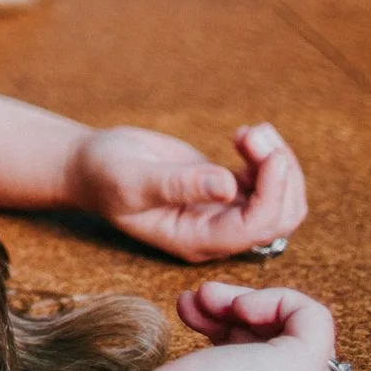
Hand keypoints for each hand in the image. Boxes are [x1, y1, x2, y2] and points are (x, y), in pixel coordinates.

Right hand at [69, 122, 307, 262]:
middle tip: (256, 134)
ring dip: (277, 163)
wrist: (89, 165)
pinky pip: (265, 181)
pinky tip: (244, 134)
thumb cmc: (103, 175)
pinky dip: (266, 156)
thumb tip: (229, 186)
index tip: (270, 153)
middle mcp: (216, 232)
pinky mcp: (224, 189)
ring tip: (252, 131)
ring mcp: (223, 212)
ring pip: (279, 199)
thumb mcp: (134, 180)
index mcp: (196, 239)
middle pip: (278, 218)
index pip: (254, 227)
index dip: (273, 193)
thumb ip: (178, 185)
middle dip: (281, 176)